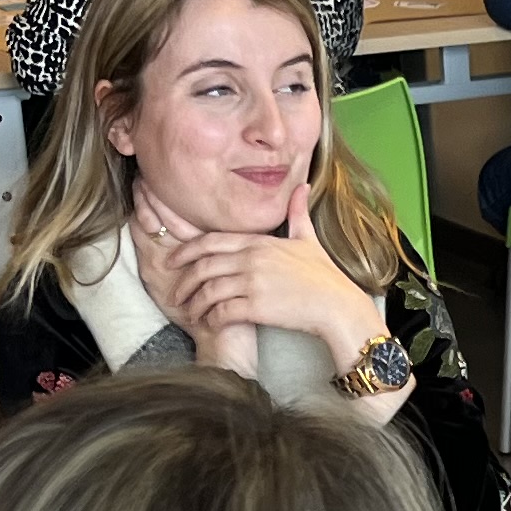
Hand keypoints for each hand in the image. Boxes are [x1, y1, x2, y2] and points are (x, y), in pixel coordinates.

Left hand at [135, 186, 410, 423]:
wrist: (338, 305)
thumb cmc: (324, 275)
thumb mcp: (309, 240)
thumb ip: (298, 213)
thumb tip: (301, 187)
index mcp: (259, 242)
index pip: (211, 241)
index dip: (186, 251)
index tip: (172, 260)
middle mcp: (252, 259)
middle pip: (203, 266)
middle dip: (183, 280)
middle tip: (174, 293)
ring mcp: (253, 282)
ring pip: (208, 290)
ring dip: (195, 303)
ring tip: (190, 313)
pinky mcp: (257, 307)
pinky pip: (222, 311)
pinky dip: (211, 318)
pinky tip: (209, 323)